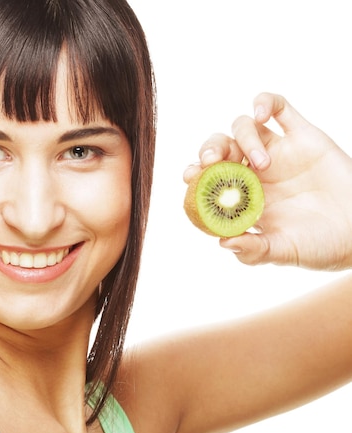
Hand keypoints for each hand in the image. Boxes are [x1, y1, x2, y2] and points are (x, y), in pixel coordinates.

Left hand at [185, 93, 351, 269]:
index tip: (191, 176)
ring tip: (262, 164)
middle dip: (209, 149)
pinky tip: (261, 113)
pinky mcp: (302, 136)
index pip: (208, 177)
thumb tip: (223, 242)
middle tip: (211, 162)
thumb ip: (254, 250)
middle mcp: (255, 172)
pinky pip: (279, 108)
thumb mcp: (283, 252)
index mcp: (241, 197)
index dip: (195, 173)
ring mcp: (278, 152)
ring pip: (244, 127)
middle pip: (220, 147)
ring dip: (243, 138)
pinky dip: (264, 102)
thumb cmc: (320, 245)